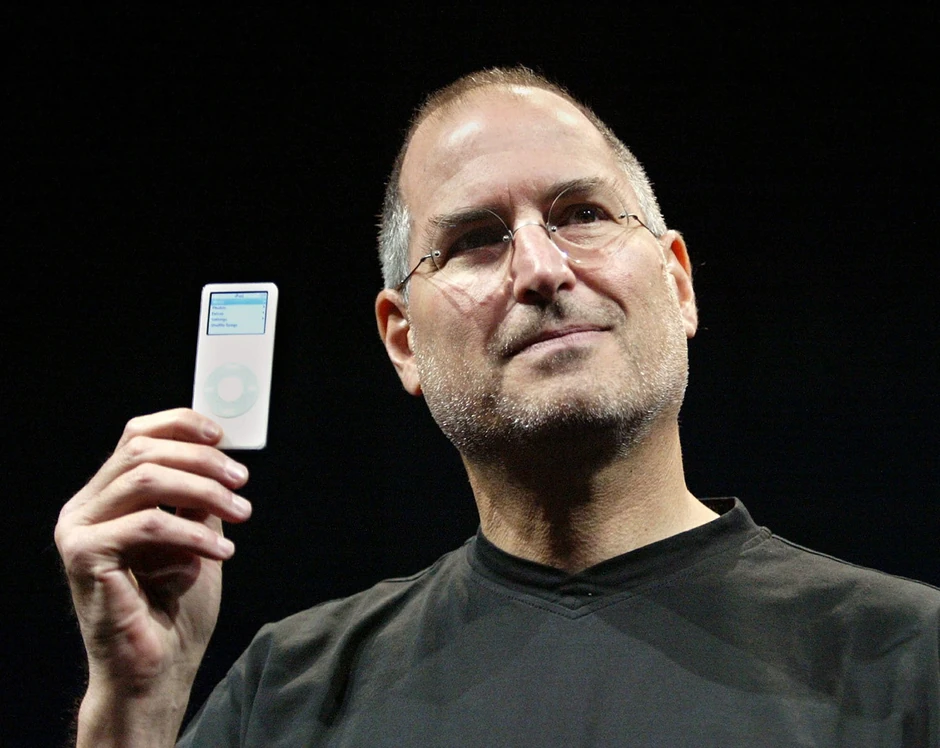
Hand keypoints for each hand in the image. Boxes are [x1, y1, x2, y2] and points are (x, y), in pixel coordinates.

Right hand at [55, 408, 252, 745]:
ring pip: (145, 478)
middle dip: (202, 460)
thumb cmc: (176, 604)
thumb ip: (199, 495)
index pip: (136, 435)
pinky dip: (192, 533)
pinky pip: (146, 524)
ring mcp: (78, 530)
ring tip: (241, 514)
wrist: (158, 667)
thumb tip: (222, 453)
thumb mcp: (197, 533)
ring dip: (204, 491)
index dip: (180, 424)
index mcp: (108, 496)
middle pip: (142, 449)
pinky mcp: (83, 556)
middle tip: (242, 482)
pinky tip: (221, 553)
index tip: (224, 436)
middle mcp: (86, 507)